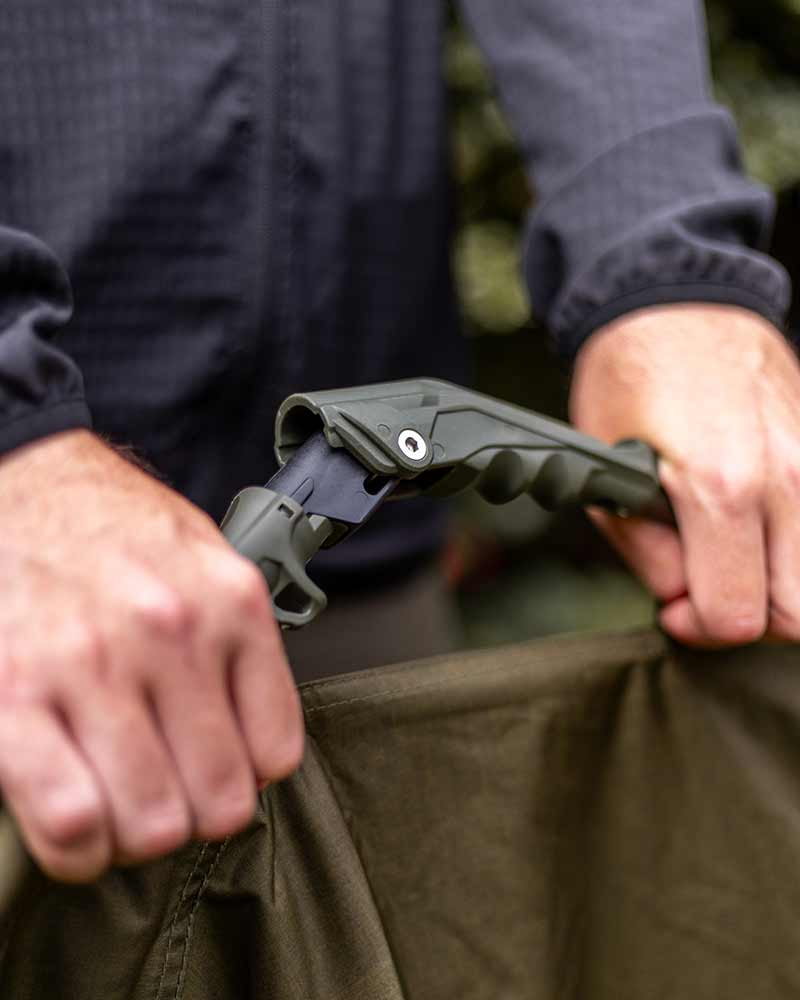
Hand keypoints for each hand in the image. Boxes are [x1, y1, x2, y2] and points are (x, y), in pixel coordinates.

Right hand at [0, 430, 302, 881]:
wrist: (22, 481)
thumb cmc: (115, 529)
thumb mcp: (206, 559)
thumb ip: (241, 644)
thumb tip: (255, 749)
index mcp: (229, 602)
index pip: (275, 752)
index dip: (248, 779)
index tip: (222, 773)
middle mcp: (170, 633)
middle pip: (219, 800)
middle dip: (195, 817)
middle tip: (170, 799)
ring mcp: (91, 665)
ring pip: (152, 824)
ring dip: (138, 838)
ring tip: (123, 809)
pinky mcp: (16, 694)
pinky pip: (72, 820)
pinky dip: (81, 849)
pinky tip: (80, 826)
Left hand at [570, 303, 799, 646]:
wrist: (677, 301)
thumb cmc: (632, 377)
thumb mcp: (607, 471)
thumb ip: (645, 550)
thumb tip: (679, 597)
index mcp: (720, 487)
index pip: (735, 614)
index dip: (697, 626)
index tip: (673, 607)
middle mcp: (786, 481)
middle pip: (798, 615)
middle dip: (746, 619)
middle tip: (704, 591)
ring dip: (776, 589)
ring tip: (730, 561)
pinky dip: (794, 553)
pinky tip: (756, 534)